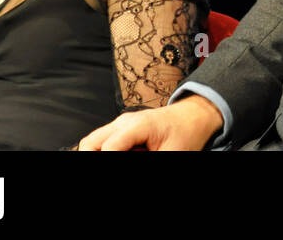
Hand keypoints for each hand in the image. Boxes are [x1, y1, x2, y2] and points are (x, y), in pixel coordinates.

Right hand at [76, 95, 222, 150]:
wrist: (192, 117)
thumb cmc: (185, 134)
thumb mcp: (172, 153)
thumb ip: (148, 160)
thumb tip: (133, 156)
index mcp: (138, 125)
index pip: (109, 147)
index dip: (107, 158)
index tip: (118, 165)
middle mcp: (124, 122)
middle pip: (91, 142)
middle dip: (94, 156)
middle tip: (108, 164)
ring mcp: (120, 124)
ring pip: (92, 142)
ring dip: (99, 153)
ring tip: (128, 155)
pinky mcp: (121, 130)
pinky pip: (103, 142)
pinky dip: (107, 151)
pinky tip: (128, 153)